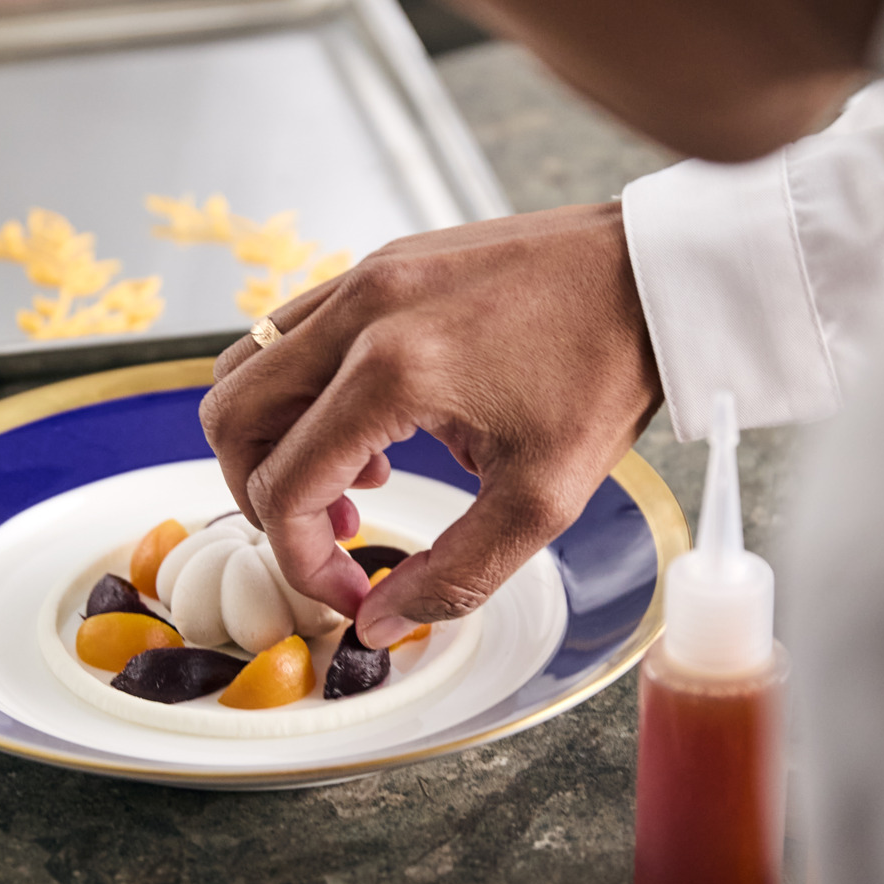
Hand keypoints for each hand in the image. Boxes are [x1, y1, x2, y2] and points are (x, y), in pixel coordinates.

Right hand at [201, 202, 662, 647]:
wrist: (652, 275)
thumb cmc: (608, 374)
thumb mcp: (543, 500)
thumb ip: (454, 573)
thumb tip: (378, 621)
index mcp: (392, 372)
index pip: (285, 485)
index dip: (302, 560)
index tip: (353, 589)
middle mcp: (359, 312)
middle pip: (230, 419)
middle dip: (260, 498)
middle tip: (327, 537)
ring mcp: (363, 276)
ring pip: (247, 367)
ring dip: (275, 440)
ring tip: (354, 482)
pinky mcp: (379, 262)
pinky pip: (293, 332)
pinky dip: (303, 392)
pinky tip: (375, 429)